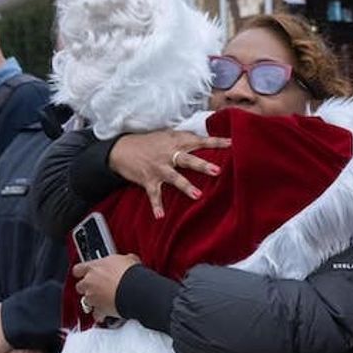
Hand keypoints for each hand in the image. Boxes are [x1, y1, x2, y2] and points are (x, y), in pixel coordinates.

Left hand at [72, 253, 140, 321]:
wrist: (135, 290)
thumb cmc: (130, 274)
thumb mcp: (127, 259)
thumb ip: (121, 260)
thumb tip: (128, 259)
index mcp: (94, 267)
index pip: (78, 269)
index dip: (82, 272)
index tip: (86, 273)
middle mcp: (89, 282)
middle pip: (80, 286)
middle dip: (87, 288)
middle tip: (98, 287)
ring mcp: (93, 297)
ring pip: (86, 301)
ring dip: (94, 301)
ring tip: (104, 300)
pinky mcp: (99, 309)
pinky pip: (97, 314)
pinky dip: (101, 314)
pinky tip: (107, 313)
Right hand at [109, 130, 229, 218]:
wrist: (121, 149)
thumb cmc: (148, 143)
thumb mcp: (166, 135)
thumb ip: (184, 139)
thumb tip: (205, 140)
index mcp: (175, 142)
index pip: (199, 141)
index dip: (215, 142)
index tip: (232, 144)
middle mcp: (168, 154)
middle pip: (187, 159)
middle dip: (202, 165)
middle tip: (218, 171)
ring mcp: (158, 168)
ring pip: (174, 177)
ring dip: (185, 186)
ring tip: (198, 195)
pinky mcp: (148, 180)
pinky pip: (153, 195)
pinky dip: (156, 206)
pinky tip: (160, 217)